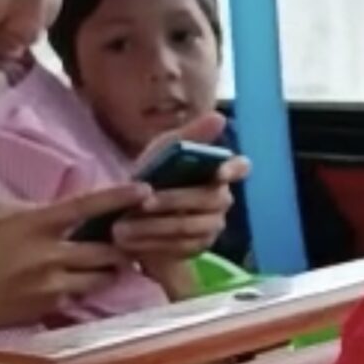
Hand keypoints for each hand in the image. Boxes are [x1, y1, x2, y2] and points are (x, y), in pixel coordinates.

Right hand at [0, 184, 149, 326]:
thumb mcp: (3, 213)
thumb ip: (34, 205)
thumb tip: (65, 190)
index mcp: (37, 223)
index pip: (88, 205)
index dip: (119, 197)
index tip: (145, 190)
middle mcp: (49, 254)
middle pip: (109, 249)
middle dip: (126, 244)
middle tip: (135, 236)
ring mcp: (49, 284)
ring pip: (102, 277)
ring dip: (112, 269)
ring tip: (115, 260)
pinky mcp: (45, 308)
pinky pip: (79, 296)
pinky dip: (86, 287)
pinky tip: (81, 280)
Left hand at [113, 113, 250, 261]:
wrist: (133, 214)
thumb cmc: (154, 175)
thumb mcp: (165, 150)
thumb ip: (190, 135)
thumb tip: (220, 117)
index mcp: (220, 171)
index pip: (241, 168)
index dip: (233, 170)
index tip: (219, 173)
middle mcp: (222, 199)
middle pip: (209, 200)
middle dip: (174, 201)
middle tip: (143, 203)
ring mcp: (212, 225)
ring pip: (190, 227)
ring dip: (154, 226)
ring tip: (122, 227)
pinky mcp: (198, 247)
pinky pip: (179, 247)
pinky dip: (150, 243)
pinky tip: (127, 241)